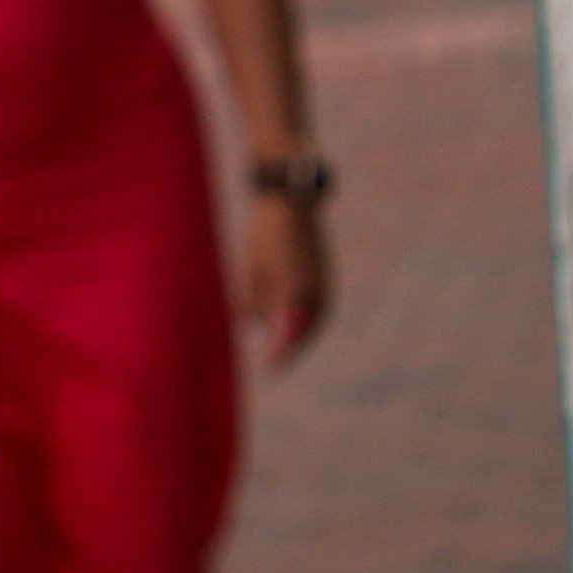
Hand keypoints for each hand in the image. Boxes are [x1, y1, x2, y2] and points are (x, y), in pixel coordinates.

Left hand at [241, 197, 330, 365]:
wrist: (290, 203)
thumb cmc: (263, 237)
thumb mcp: (249, 272)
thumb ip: (249, 305)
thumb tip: (248, 330)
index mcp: (296, 295)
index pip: (288, 337)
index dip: (278, 356)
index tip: (267, 370)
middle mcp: (316, 295)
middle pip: (303, 335)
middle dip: (289, 351)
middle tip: (274, 366)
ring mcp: (323, 287)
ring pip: (311, 323)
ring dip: (298, 337)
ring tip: (282, 351)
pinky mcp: (323, 280)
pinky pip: (315, 310)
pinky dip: (303, 321)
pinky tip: (291, 325)